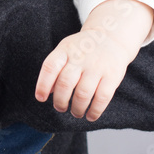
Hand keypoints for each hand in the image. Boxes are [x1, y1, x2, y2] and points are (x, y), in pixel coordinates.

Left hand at [35, 0, 153, 120]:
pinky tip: (90, 115)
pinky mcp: (112, 76)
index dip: (43, 85)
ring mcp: (97, 66)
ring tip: (75, 112)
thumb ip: (55, 70)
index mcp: (65, 50)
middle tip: (60, 107)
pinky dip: (95, 111)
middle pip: (65, 83)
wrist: (111, 38)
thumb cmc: (82, 50)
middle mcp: (80, 57)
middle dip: (60, 101)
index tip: (41, 98)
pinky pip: (102, 98)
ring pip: (83, 94)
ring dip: (77, 109)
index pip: (50, 67)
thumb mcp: (65, 51)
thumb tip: (46, 92)